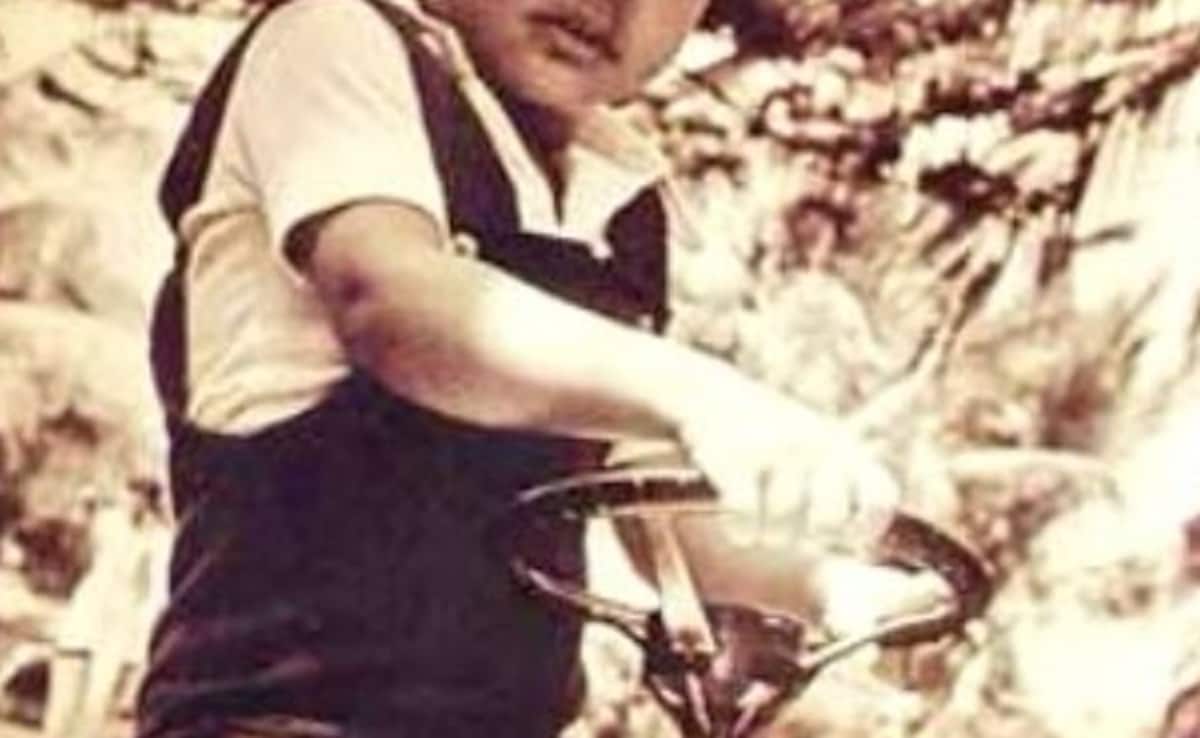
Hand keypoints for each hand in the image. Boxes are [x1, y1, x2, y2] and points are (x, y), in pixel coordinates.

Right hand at [676, 381, 898, 550]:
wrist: (712, 395)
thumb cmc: (772, 440)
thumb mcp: (818, 452)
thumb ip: (843, 493)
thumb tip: (857, 546)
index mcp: (844, 448)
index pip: (879, 501)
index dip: (864, 529)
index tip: (843, 536)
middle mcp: (816, 445)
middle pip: (827, 522)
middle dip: (806, 536)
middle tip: (791, 524)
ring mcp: (777, 450)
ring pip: (781, 530)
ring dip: (767, 535)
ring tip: (760, 521)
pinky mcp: (737, 458)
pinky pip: (745, 520)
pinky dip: (740, 531)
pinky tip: (737, 522)